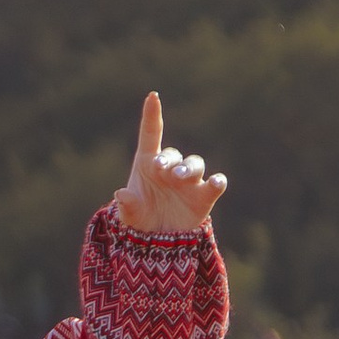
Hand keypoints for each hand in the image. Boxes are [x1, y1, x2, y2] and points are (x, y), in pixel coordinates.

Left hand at [113, 92, 226, 236]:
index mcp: (148, 164)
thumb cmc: (142, 219)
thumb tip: (120, 195)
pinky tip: (216, 182)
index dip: (152, 115)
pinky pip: (215, 184)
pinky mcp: (204, 195)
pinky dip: (217, 182)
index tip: (152, 96)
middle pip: (173, 154)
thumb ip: (127, 205)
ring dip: (189, 167)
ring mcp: (189, 180)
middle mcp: (170, 168)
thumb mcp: (131, 215)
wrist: (161, 242)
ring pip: (194, 163)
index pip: (151, 134)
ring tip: (180, 177)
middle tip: (162, 168)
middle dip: (169, 159)